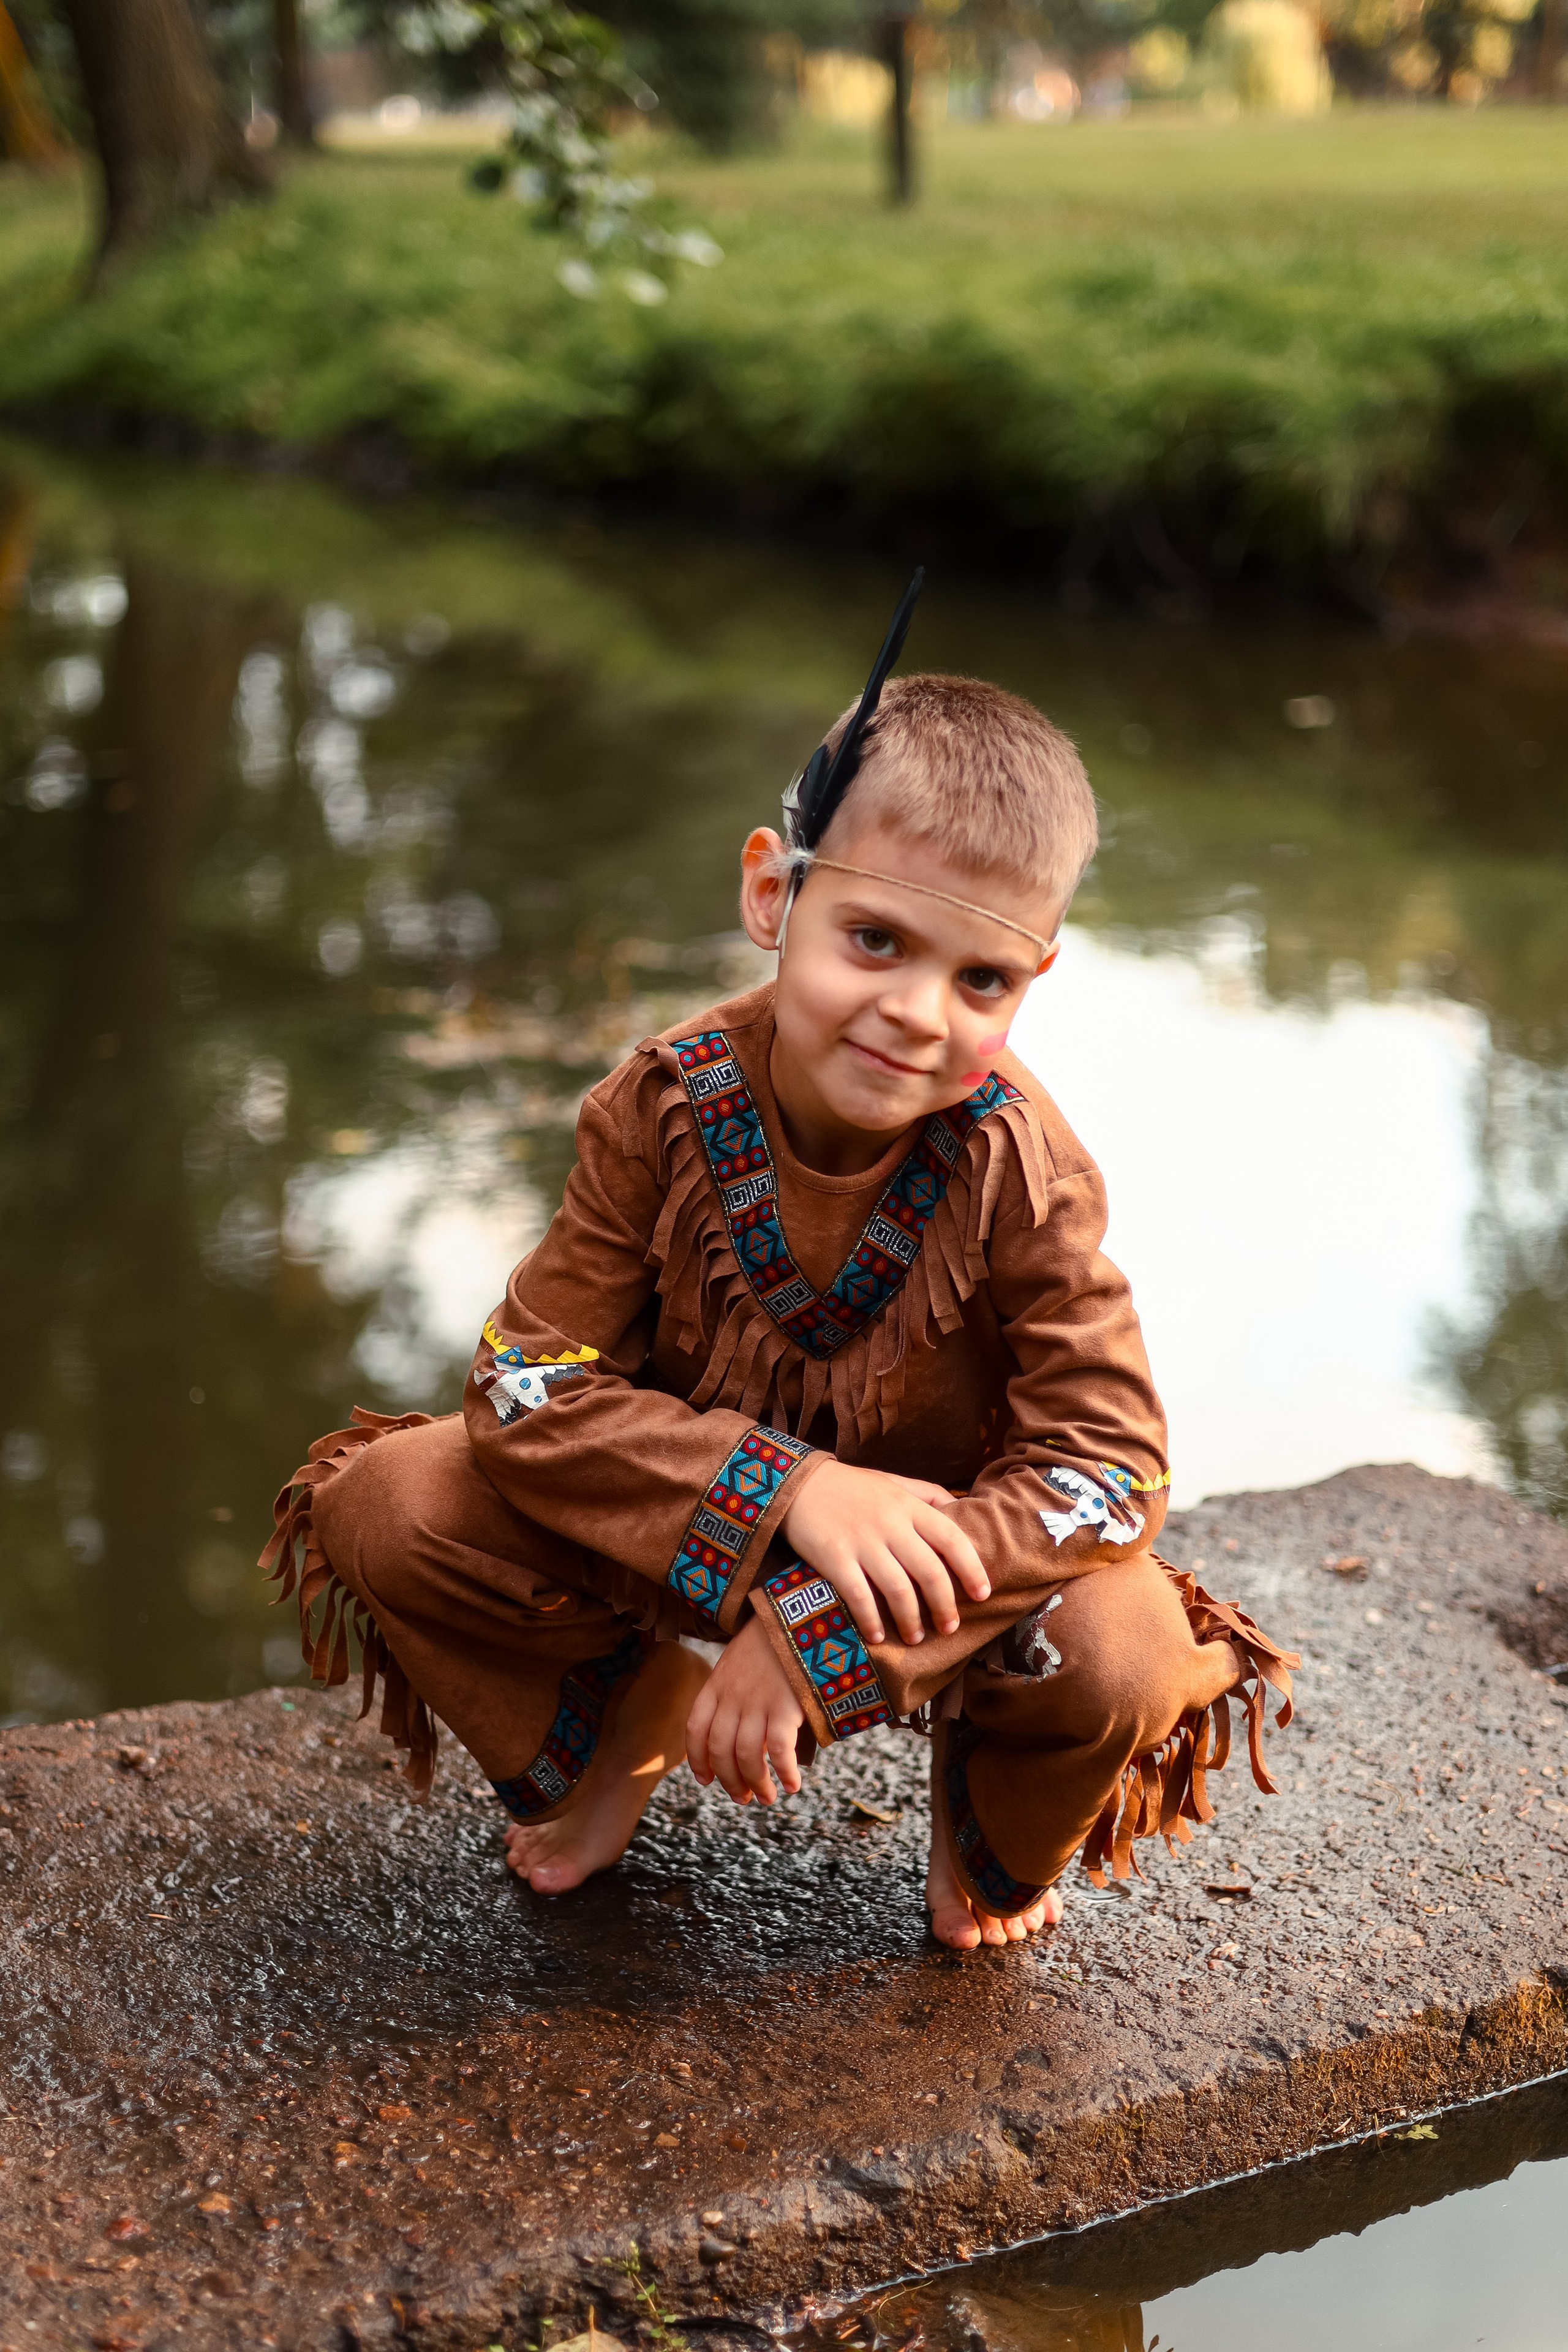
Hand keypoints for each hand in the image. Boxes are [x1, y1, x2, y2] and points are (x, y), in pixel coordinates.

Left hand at [686, 1616, 805, 1807]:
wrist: (799, 1613)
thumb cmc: (772, 1638)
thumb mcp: (739, 1659)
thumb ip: (733, 1690)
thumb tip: (741, 1729)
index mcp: (716, 1683)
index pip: (695, 1730)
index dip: (698, 1761)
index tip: (706, 1780)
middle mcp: (732, 1696)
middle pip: (720, 1751)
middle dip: (730, 1781)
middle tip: (743, 1798)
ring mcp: (757, 1701)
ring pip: (746, 1756)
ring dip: (756, 1784)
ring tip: (767, 1797)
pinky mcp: (786, 1705)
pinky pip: (778, 1751)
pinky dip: (784, 1773)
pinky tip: (793, 1784)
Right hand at [782, 1460, 988, 1647]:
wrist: (797, 1484)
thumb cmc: (851, 1487)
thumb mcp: (893, 1481)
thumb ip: (927, 1494)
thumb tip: (961, 1511)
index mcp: (908, 1505)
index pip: (951, 1538)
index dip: (972, 1569)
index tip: (983, 1595)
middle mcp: (889, 1524)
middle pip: (929, 1571)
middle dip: (944, 1606)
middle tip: (949, 1628)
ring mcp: (861, 1542)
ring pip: (898, 1589)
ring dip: (911, 1620)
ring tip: (915, 1637)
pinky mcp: (834, 1558)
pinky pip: (859, 1597)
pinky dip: (871, 1620)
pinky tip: (877, 1636)